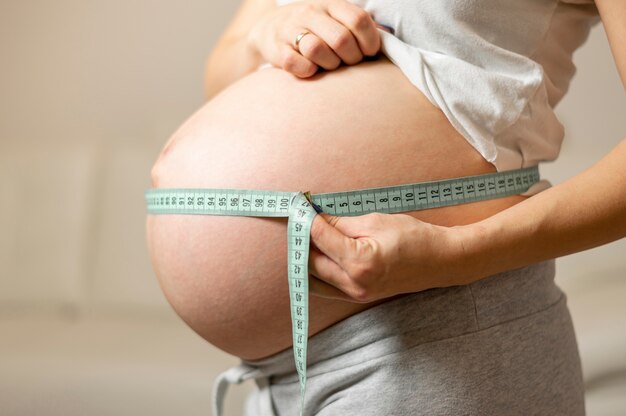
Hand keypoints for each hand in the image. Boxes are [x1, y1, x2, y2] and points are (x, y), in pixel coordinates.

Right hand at [247, 0, 389, 77]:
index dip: (369, 41)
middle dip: (351, 58)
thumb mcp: (336, 19)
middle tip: (349, 63)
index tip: (368, 53)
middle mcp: (311, 13)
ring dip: (330, 65)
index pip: (358, 20)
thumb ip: (359, 27)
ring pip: (317, 49)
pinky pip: (296, 64)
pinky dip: (308, 71)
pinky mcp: (277, 49)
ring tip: (330, 66)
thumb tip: (389, 40)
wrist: (270, 29)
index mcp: (331, 4)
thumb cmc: (315, 29)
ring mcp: (291, 30)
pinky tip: (311, 70)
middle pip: (341, 39)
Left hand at [308, 212, 463, 302]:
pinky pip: (325, 286)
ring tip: (309, 235)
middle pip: (311, 260)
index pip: (319, 238)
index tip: (298, 206)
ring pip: (313, 277)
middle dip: (302, 238)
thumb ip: (340, 223)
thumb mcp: (375, 221)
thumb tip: (314, 218)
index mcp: (359, 262)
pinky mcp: (357, 297)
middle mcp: (354, 284)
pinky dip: (316, 270)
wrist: (439, 261)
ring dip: (307, 256)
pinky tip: (319, 252)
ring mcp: (355, 294)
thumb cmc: (413, 237)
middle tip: (301, 218)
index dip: (306, 219)